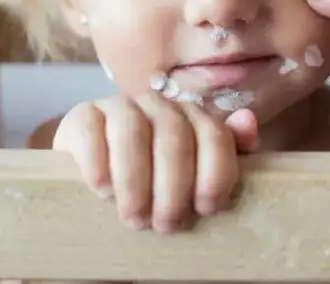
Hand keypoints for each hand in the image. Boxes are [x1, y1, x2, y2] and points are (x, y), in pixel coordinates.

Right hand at [53, 93, 257, 232]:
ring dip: (135, 180)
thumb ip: (229, 151)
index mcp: (192, 116)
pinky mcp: (82, 115)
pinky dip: (97, 162)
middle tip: (166, 225)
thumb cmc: (156, 178)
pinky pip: (90, 129)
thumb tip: (247, 121)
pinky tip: (102, 190)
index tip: (206, 209)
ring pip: (132, 132)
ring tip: (135, 218)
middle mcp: (158, 104)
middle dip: (173, 187)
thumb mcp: (196, 172)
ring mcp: (119, 106)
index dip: (215, 173)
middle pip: (173, 138)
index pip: (214, 134)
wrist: (98, 168)